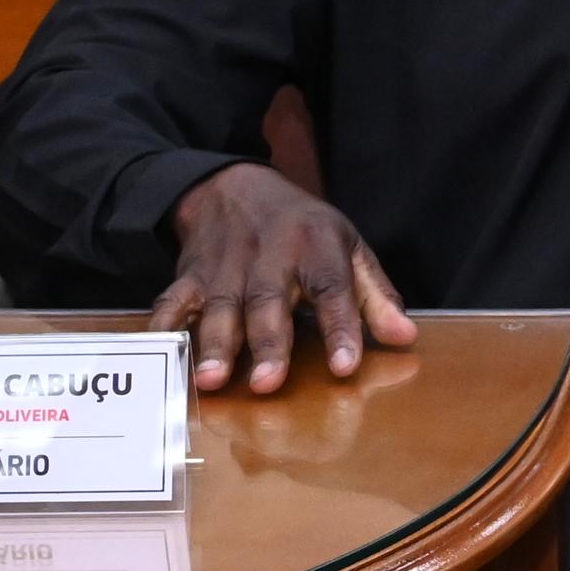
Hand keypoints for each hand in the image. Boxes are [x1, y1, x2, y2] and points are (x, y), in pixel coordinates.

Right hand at [158, 161, 416, 393]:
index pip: (333, 287)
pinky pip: (173, 301)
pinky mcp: (190, 273)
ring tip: (212, 381)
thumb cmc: (301, 227)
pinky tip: (163, 354)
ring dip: (214, 344)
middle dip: (268, 343)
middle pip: (268, 301)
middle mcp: (269, 254)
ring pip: (219, 306)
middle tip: (268, 385)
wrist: (232, 185)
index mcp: (316, 246)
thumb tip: (405, 337)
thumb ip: (375, 295)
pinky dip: (165, 327)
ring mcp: (225, 265)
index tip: (346, 366)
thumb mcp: (348, 246)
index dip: (341, 327)